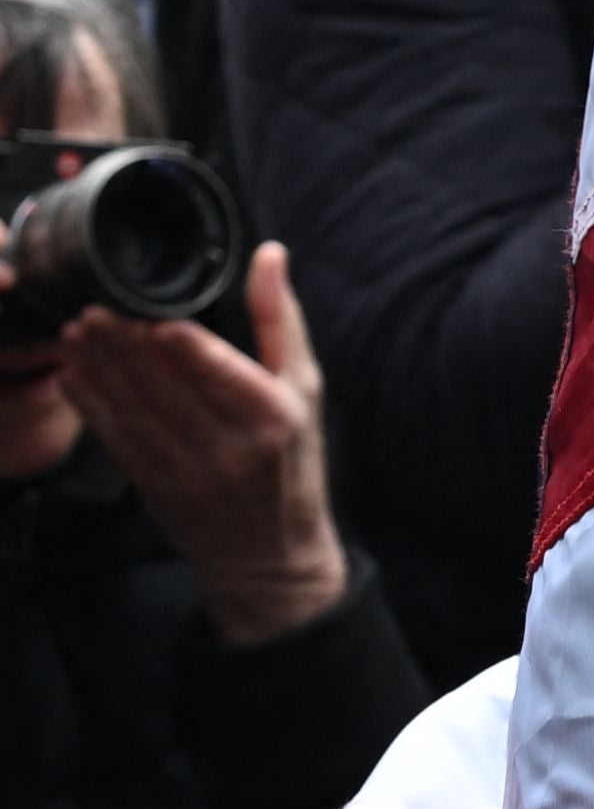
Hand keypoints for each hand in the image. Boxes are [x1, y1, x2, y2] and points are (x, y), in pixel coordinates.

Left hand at [58, 245, 353, 646]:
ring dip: (99, 367)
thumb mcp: (306, 389)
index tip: (148, 312)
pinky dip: (90, 403)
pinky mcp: (152, 485)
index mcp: (273, 416)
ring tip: (76, 330)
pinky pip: (114, 437)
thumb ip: (281, 320)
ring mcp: (186, 468)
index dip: (179, 342)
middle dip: (124, 344)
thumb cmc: (293, 462)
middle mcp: (230, 445)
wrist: (270, 554)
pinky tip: (71, 373)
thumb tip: (269, 254)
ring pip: (133, 407)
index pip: (218, 370)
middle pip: (166, 384)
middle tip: (93, 307)